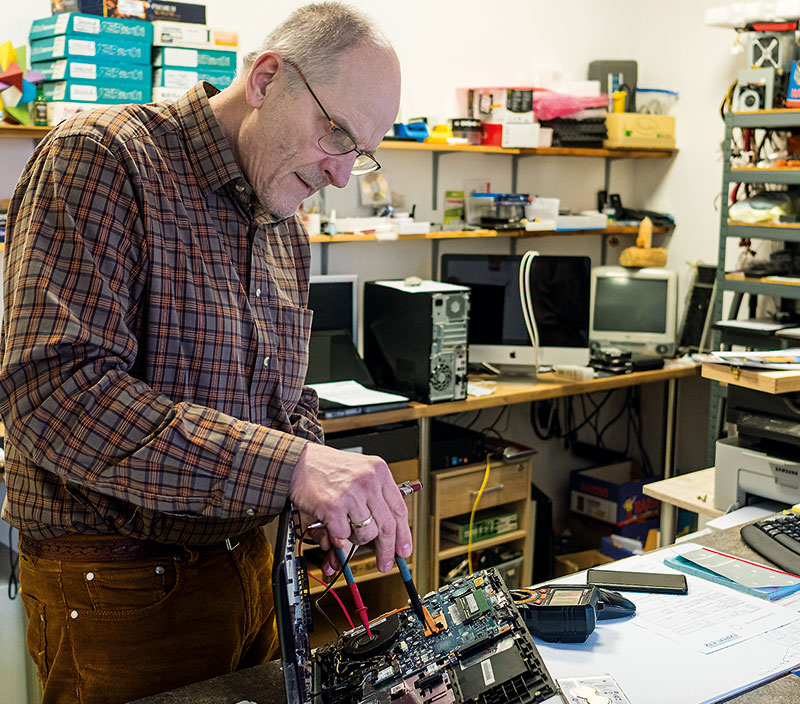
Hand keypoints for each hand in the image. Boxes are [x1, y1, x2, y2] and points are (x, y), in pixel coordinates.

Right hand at [289, 443, 411, 572]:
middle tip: (385, 563)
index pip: (399, 509)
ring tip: (346, 524)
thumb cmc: (329, 469)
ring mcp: (351, 494)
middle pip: (387, 526)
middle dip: (387, 550)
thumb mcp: (360, 472)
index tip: (403, 550)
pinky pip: (343, 535)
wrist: (299, 462)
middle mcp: (368, 481)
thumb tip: (389, 535)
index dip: (403, 534)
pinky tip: (332, 520)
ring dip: (356, 537)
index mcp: (379, 471)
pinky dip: (337, 534)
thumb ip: (376, 498)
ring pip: (367, 534)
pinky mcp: (333, 507)